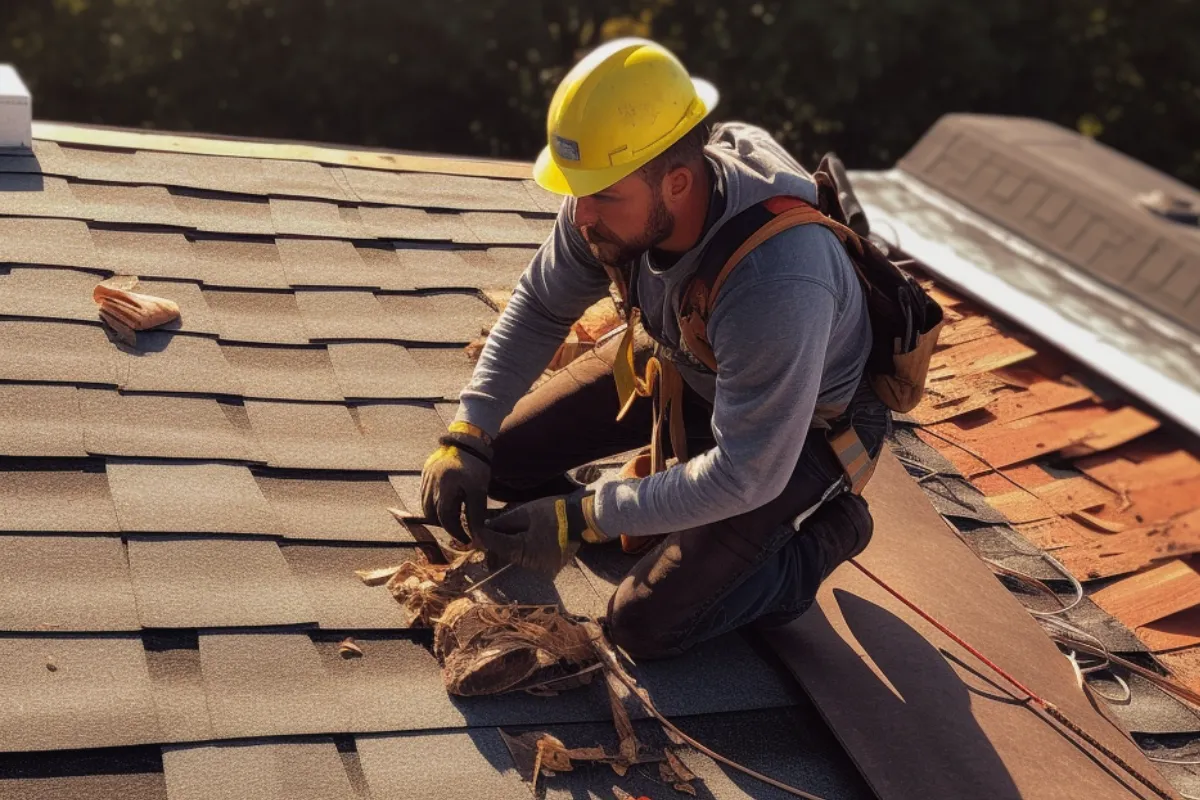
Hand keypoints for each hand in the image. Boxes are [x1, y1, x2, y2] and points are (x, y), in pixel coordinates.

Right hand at [420, 422, 492, 543]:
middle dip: (446, 524)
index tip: (466, 538)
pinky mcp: (424, 473)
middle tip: (460, 527)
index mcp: (446, 486)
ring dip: (438, 514)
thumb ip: (475, 513)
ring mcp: (426, 477)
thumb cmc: (476, 465)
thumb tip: (476, 535)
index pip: (445, 518)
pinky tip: (448, 501)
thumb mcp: (479, 490)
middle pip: (432, 514)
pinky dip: (434, 503)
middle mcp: (431, 482)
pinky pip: (425, 494)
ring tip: (455, 513)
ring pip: (426, 505)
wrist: (467, 441)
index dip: (455, 531)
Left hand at [474, 491, 605, 576]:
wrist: (582, 516)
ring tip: (499, 535)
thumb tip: (486, 527)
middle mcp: (532, 565)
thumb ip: (503, 522)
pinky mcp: (549, 565)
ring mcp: (542, 567)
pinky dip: (522, 549)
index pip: (497, 545)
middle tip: (484, 535)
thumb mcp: (525, 512)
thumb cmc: (553, 511)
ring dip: (507, 547)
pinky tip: (518, 538)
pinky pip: (529, 558)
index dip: (484, 538)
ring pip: (517, 557)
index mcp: (525, 551)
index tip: (474, 533)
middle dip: (494, 545)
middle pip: (506, 555)